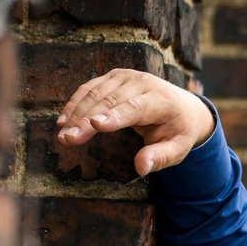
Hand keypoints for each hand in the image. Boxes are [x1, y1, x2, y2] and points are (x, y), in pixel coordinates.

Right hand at [56, 69, 216, 175]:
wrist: (183, 107)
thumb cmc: (178, 132)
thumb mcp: (178, 149)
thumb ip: (161, 158)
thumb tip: (142, 168)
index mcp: (162, 100)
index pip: (136, 107)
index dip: (115, 116)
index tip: (95, 125)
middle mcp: (143, 82)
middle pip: (110, 101)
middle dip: (86, 120)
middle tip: (68, 139)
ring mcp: (126, 77)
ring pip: (96, 93)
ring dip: (76, 114)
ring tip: (63, 135)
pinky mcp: (113, 77)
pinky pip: (89, 88)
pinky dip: (75, 104)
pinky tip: (63, 121)